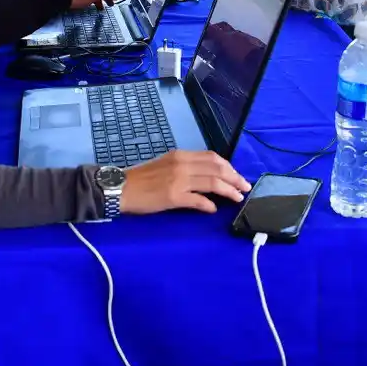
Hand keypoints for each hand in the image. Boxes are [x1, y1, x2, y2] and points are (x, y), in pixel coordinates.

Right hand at [121, 150, 251, 214]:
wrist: (121, 188)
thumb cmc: (141, 179)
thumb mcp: (165, 165)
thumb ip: (185, 168)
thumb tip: (206, 177)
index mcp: (180, 155)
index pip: (212, 157)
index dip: (228, 167)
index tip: (237, 175)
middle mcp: (182, 164)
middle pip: (217, 168)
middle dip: (235, 178)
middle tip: (245, 187)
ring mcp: (178, 180)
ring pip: (212, 182)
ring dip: (229, 190)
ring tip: (237, 198)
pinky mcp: (174, 197)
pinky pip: (198, 200)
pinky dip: (209, 204)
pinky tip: (213, 209)